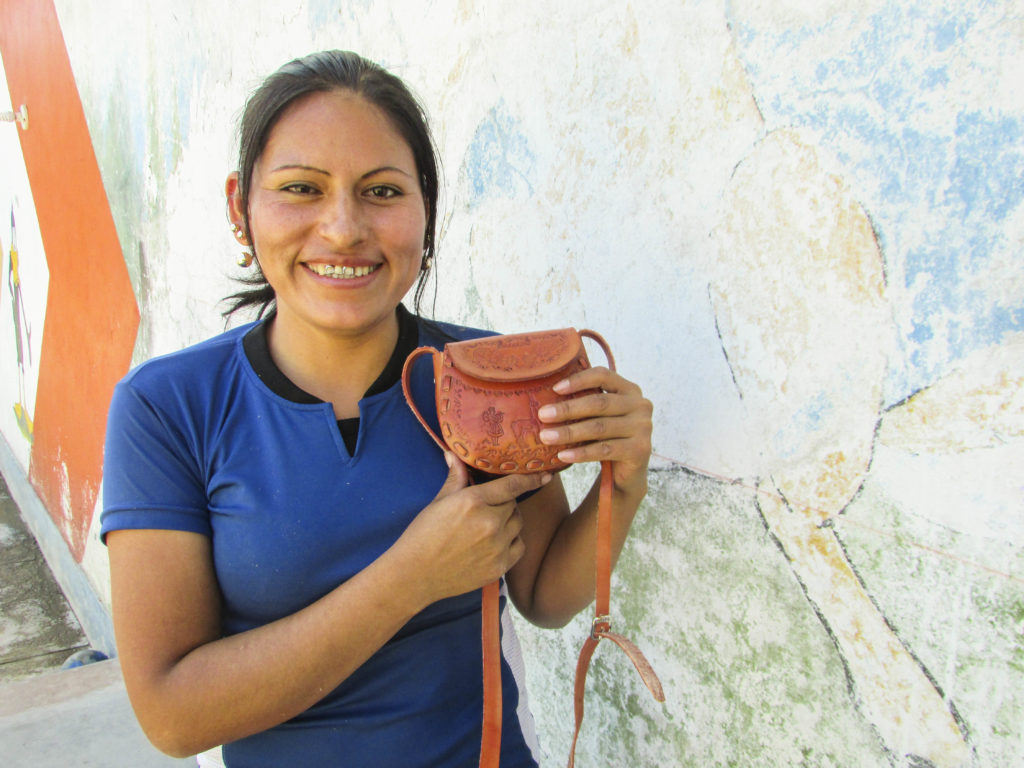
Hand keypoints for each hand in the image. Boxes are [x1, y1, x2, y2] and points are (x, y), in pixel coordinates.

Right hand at [396, 453, 551, 602]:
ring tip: (489, 525)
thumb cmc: (422, 535)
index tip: (545, 475)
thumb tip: (455, 455)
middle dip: (504, 503)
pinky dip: (513, 542)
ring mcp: (496, 546)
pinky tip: (496, 542)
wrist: (414, 575)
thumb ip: (455, 479)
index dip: (530, 479)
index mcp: (473, 502)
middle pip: (514, 504)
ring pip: (518, 524)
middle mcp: (489, 523)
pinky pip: (520, 546)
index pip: (512, 485)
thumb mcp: (438, 502)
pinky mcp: (499, 567)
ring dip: (509, 521)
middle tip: (488, 508)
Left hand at [536, 366, 652, 493]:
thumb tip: (546, 396)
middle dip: (568, 409)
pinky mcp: (640, 450)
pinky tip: (563, 455)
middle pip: (599, 403)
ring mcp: (643, 427)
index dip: (579, 380)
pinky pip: (604, 450)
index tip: (554, 389)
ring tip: (546, 436)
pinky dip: (581, 453)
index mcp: (629, 389)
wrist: (627, 472)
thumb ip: (586, 403)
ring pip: (599, 427)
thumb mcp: (600, 416)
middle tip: (543, 415)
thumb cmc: (606, 438)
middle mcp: (640, 405)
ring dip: (569, 432)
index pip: (603, 375)